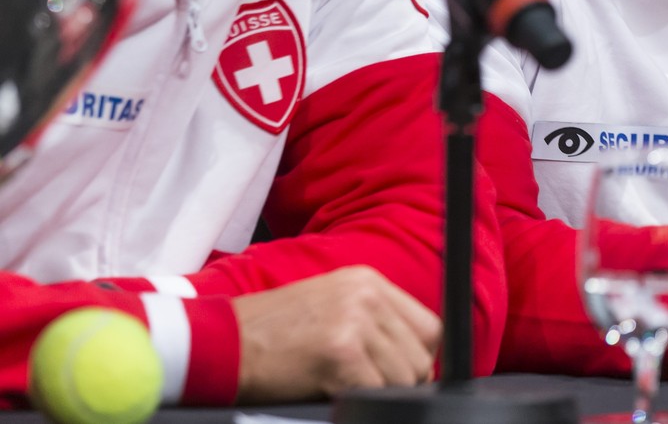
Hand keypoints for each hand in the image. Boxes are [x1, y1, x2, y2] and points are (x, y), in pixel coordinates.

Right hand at [232, 265, 441, 402]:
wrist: (222, 342)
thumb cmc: (272, 332)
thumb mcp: (333, 305)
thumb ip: (376, 321)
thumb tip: (418, 358)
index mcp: (368, 281)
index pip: (430, 327)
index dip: (419, 357)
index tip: (400, 372)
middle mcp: (366, 296)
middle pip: (420, 355)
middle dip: (401, 380)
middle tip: (366, 385)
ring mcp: (355, 322)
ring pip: (404, 378)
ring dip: (379, 392)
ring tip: (345, 386)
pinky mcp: (340, 353)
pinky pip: (376, 392)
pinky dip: (359, 400)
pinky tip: (332, 391)